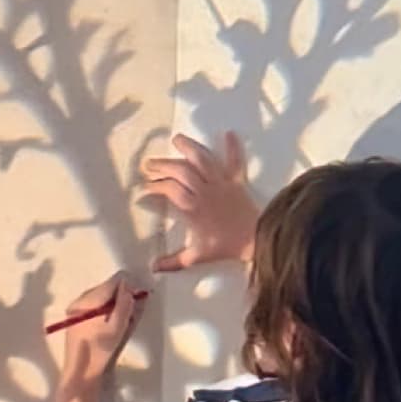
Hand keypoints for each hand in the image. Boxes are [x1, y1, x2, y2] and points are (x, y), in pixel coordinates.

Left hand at [61, 272, 144, 384]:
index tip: (137, 297)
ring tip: (118, 320)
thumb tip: (129, 284)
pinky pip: (93, 305)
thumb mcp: (117, 327)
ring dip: (112, 303)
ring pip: (100, 296)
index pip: (114, 281)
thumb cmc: (100, 350)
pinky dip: (103, 309)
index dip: (129, 286)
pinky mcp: (73, 317)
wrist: (80, 372)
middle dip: (120, 295)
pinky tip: (107, 324)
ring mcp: (74, 308)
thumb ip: (124, 303)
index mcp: (89, 300)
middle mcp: (79, 299)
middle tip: (130, 312)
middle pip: (106, 287)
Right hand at [143, 132, 257, 272]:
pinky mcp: (237, 181)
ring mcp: (221, 183)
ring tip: (176, 139)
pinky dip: (233, 147)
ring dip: (189, 148)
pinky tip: (229, 133)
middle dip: (163, 165)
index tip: (144, 188)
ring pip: (203, 159)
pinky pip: (235, 161)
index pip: (170, 190)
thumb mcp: (196, 256)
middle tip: (148, 164)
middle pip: (181, 171)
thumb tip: (153, 268)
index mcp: (193, 208)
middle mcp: (205, 190)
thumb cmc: (225, 247)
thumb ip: (174, 261)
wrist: (256, 238)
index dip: (155, 187)